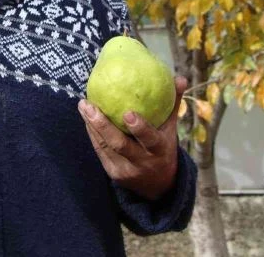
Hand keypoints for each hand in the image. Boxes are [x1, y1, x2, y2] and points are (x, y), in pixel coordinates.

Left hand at [78, 76, 186, 200]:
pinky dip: (92, 133)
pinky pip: (99, 150)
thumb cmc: (163, 147)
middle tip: (89, 105)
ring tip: (83, 105)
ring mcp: (125, 170)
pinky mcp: (113, 173)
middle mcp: (142, 162)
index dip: (139, 127)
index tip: (127, 112)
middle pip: (120, 144)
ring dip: (91, 125)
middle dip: (103, 125)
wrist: (158, 185)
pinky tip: (85, 116)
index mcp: (159, 150)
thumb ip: (173, 104)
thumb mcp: (171, 129)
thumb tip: (180, 78)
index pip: (150, 139)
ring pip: (105, 146)